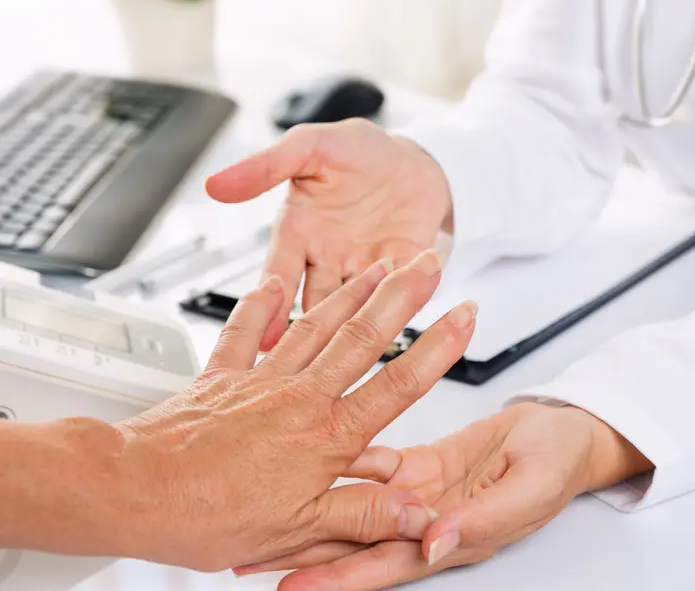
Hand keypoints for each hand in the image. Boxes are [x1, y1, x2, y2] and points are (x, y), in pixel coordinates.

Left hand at [110, 249, 476, 571]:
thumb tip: (416, 515)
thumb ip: (363, 514)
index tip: (462, 318)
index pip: (397, 385)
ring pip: (316, 324)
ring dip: (350, 291)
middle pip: (362, 336)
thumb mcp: (299, 527)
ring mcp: (261, 379)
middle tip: (425, 262)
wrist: (137, 490)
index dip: (438, 349)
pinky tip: (273, 283)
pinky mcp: (223, 375)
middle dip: (401, 295)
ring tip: (375, 265)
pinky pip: (245, 330)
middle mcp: (299, 396)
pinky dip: (259, 305)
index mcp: (325, 435)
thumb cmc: (209, 512)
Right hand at [206, 119, 451, 347]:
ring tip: (355, 339)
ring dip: (356, 320)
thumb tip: (215, 184)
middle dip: (311, 333)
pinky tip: (403, 307)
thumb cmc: (358, 151)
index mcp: (299, 234)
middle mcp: (328, 259)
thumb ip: (266, 166)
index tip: (266, 339)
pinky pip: (402, 290)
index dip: (273, 307)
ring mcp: (365, 269)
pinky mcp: (403, 269)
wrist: (414, 157)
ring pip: (357, 306)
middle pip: (315, 302)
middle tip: (309, 362)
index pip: (279, 276)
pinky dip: (404, 298)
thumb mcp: (309, 146)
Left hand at [238, 403, 652, 589]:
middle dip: (302, 549)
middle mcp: (426, 519)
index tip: (291, 588)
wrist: (565, 434)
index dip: (338, 578)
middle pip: (355, 540)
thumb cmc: (557, 463)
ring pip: (355, 504)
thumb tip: (435, 543)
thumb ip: (482, 520)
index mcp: (452, 536)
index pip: (383, 564)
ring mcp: (419, 492)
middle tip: (249, 555)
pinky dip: (341, 465)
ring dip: (311, 510)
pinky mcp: (420, 464)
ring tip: (263, 512)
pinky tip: (311, 462)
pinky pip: (373, 465)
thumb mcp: (529, 492)